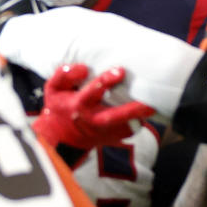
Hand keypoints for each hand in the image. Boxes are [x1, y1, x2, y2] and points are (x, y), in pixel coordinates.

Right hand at [33, 64, 155, 148]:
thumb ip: (64, 75)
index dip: (106, 81)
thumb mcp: (53, 89)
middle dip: (132, 110)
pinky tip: (139, 111)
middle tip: (149, 103)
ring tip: (152, 107)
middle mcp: (92, 119)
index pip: (92, 92)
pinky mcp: (113, 137)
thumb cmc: (60, 107)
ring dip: (140, 117)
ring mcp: (104, 132)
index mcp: (78, 105)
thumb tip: (84, 68)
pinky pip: (129, 129)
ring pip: (127, 126)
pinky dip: (137, 120)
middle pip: (114, 117)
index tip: (120, 71)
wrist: (62, 136)